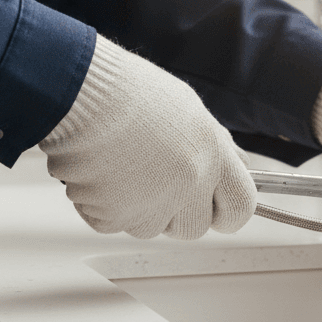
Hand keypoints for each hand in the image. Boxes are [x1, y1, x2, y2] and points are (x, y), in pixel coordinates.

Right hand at [39, 36, 255, 239]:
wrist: (79, 93)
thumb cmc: (125, 93)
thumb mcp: (187, 110)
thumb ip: (214, 147)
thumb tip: (238, 168)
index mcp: (211, 151)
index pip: (241, 206)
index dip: (227, 213)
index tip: (215, 212)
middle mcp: (189, 181)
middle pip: (193, 227)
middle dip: (175, 215)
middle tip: (151, 184)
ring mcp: (153, 202)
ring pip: (150, 228)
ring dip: (134, 207)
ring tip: (118, 166)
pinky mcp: (116, 217)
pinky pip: (112, 223)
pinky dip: (100, 205)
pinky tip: (97, 171)